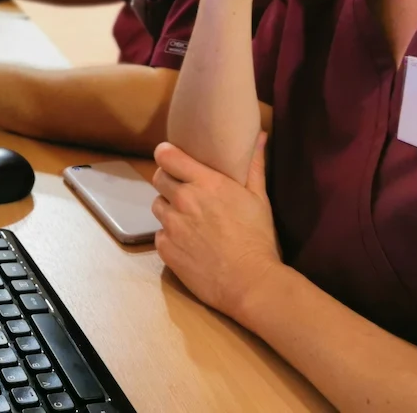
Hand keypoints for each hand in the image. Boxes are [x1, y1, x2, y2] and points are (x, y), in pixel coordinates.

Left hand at [152, 134, 282, 321]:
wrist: (250, 282)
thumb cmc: (258, 238)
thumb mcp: (259, 198)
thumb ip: (254, 164)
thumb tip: (260, 134)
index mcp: (205, 183)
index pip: (166, 156)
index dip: (166, 155)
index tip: (172, 158)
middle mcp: (183, 200)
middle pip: (158, 178)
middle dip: (169, 181)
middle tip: (185, 192)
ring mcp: (172, 225)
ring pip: (157, 206)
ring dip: (169, 209)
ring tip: (188, 220)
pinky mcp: (165, 249)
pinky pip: (159, 234)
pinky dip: (170, 235)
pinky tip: (188, 243)